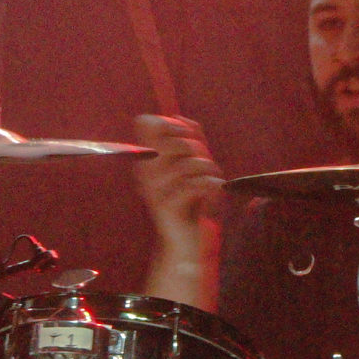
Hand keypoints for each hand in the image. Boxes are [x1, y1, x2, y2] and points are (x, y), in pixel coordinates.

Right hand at [132, 114, 223, 261]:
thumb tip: (180, 117)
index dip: (174, 126)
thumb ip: (187, 139)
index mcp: (146, 159)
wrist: (182, 240)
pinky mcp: (167, 206)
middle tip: (207, 167)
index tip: (191, 139)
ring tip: (212, 183)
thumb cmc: (187, 201)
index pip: (149, 124)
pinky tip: (212, 195)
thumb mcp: (188, 167)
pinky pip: (194, 184)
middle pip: (178, 142)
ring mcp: (154, 189)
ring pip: (189, 163)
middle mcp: (145, 171)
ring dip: (209, 171)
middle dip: (200, 151)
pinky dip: (211, 187)